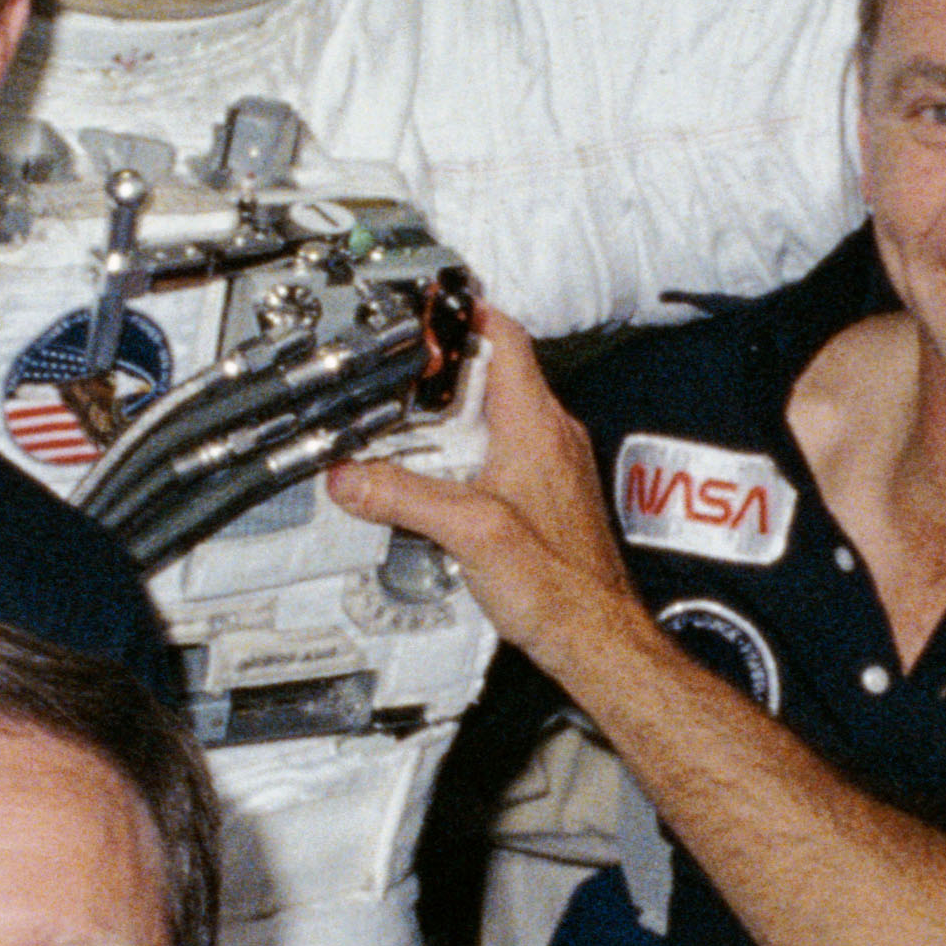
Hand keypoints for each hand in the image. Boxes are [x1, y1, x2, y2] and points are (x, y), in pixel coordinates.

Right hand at [322, 331, 639, 680]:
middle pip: (489, 376)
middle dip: (438, 376)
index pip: (504, 338)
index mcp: (535, 425)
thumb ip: (404, 497)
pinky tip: (436, 484)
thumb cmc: (559, 586)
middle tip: (395, 384)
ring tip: (403, 435)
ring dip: (447, 422)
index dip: (463, 314)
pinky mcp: (545, 494)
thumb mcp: (468, 532)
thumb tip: (350, 477)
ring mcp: (550, 464)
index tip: (426, 310)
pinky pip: (498, 453)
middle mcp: (549, 436)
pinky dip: (462, 456)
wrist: (594, 634)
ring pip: (491, 417)